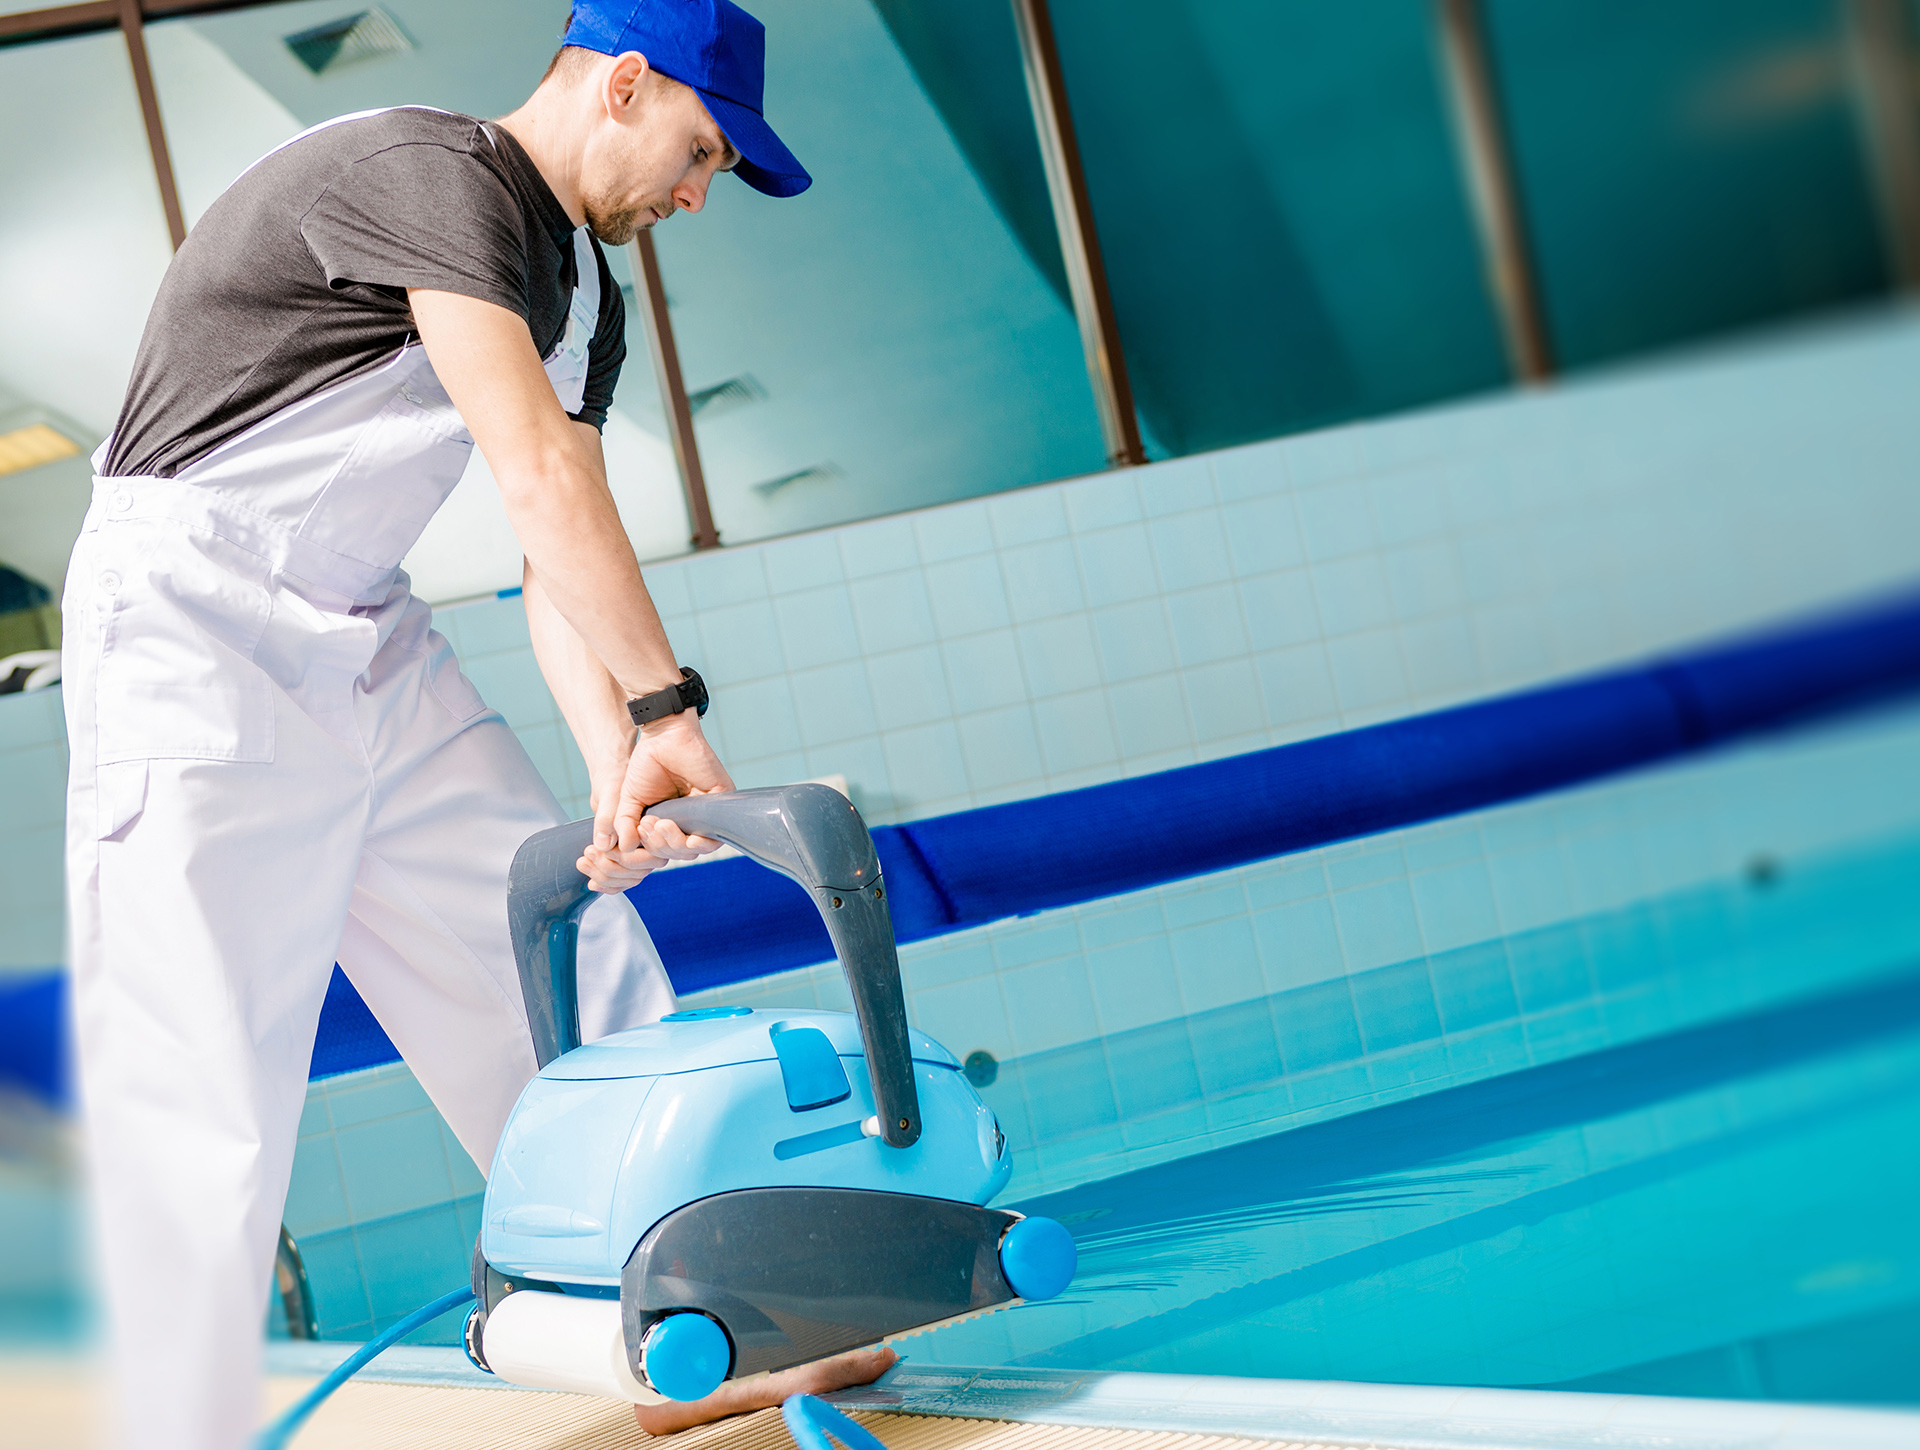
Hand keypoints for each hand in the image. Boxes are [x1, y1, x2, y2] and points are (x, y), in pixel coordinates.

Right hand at [577, 713, 734, 892]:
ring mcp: (706, 815)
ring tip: (657, 824)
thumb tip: (619, 850)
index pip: (663, 852)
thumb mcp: (628, 798)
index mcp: (670, 823)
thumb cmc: (647, 763)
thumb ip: (623, 824)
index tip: (633, 837)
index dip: (647, 853)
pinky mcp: (720, 804)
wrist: (664, 734)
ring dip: (673, 844)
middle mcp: (689, 822)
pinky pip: (713, 836)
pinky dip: (695, 841)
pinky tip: (676, 829)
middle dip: (659, 846)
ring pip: (695, 849)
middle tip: (646, 826)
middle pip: (678, 854)